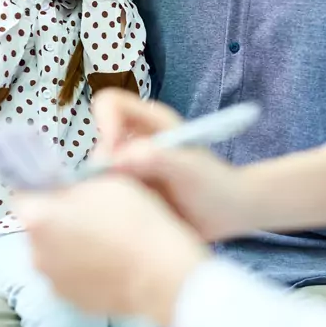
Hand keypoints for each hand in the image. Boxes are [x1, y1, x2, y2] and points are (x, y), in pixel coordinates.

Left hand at [16, 176, 209, 326]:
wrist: (160, 272)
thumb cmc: (134, 219)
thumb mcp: (107, 181)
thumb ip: (77, 184)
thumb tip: (68, 191)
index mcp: (38, 218)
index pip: (23, 195)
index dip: (44, 188)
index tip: (65, 187)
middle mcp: (35, 254)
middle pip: (40, 228)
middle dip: (59, 219)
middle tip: (93, 213)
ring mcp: (53, 283)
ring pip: (56, 255)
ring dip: (72, 246)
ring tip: (108, 242)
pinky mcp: (73, 303)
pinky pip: (73, 277)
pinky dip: (86, 270)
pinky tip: (113, 263)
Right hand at [92, 90, 251, 240]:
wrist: (229, 214)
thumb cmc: (217, 185)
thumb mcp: (191, 170)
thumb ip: (159, 159)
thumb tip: (119, 158)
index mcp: (151, 120)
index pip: (110, 104)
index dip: (104, 125)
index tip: (112, 159)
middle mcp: (135, 140)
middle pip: (98, 145)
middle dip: (101, 170)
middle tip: (121, 197)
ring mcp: (129, 167)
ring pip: (96, 175)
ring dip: (104, 193)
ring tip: (131, 212)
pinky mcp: (127, 192)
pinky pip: (102, 197)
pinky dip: (108, 208)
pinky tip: (129, 222)